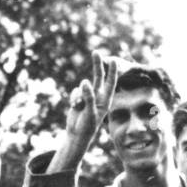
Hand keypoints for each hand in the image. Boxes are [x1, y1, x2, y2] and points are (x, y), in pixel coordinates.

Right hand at [55, 52, 117, 167]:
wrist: (76, 134)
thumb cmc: (87, 126)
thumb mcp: (90, 112)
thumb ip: (89, 97)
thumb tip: (85, 82)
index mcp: (106, 99)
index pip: (111, 82)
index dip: (112, 71)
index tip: (113, 59)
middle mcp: (98, 96)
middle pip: (98, 77)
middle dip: (97, 65)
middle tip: (95, 52)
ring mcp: (88, 97)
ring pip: (83, 86)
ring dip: (79, 95)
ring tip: (79, 106)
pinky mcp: (79, 98)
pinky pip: (75, 92)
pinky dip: (74, 98)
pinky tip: (74, 107)